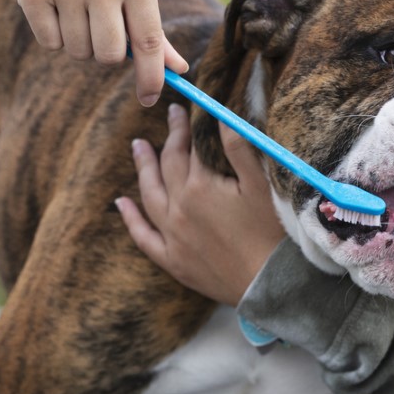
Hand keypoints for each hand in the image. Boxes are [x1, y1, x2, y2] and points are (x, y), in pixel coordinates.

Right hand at [16, 0, 189, 106]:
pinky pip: (49, 43)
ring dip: (82, 42)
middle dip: (109, 53)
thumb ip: (154, 30)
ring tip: (80, 10)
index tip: (150, 98)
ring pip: (78, 52)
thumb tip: (179, 71)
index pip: (148, 42)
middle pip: (109, 55)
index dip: (151, 76)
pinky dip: (56, 35)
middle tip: (105, 29)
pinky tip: (58, 5)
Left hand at [119, 104, 285, 306]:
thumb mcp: (261, 185)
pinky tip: (121, 204)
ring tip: (138, 147)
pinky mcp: (173, 261)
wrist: (272, 284)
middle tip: (169, 117)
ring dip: (142, 169)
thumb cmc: (273, 233)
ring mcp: (172, 236)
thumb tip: (222, 116)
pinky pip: (143, 236)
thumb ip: (238, 147)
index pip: (186, 148)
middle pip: (167, 166)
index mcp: (199, 187)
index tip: (182, 109)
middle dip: (167, 139)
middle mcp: (179, 209)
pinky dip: (131, 219)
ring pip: (149, 195)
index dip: (184, 126)